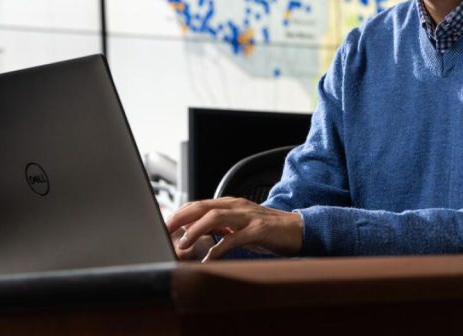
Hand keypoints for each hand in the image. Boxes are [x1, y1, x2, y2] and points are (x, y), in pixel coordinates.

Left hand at [166, 198, 302, 260]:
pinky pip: (235, 238)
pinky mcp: (258, 230)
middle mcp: (237, 206)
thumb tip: (192, 233)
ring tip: (184, 243)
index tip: (165, 223)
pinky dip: (220, 248)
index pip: (199, 204)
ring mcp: (248, 216)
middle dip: (181, 217)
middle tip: (166, 229)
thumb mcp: (239, 225)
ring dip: (196, 229)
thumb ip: (219, 226)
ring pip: (216, 217)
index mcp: (230, 204)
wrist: (297, 230)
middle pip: (203, 206)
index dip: (180, 212)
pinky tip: (210, 259)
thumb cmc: (266, 230)